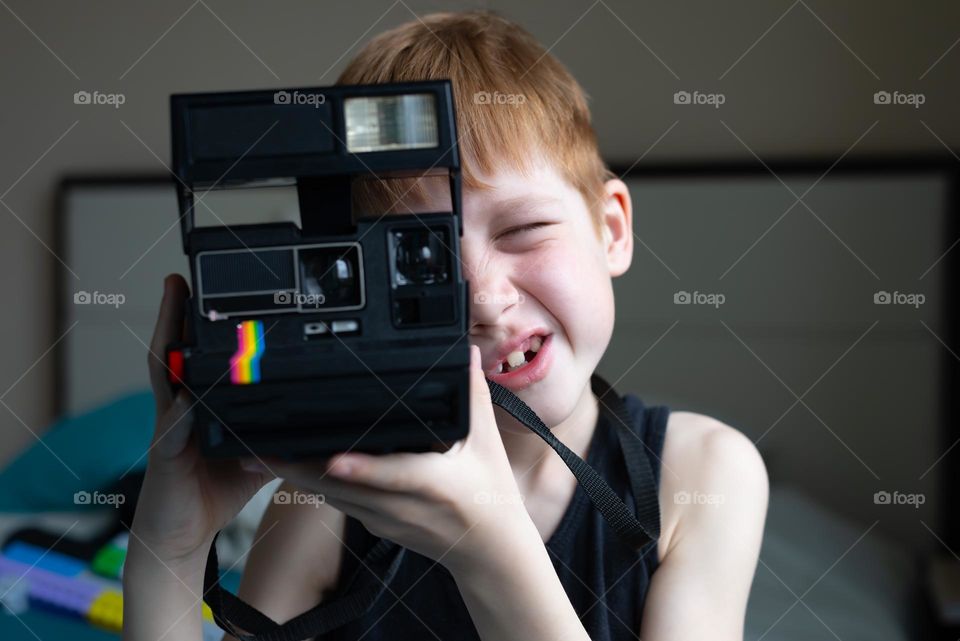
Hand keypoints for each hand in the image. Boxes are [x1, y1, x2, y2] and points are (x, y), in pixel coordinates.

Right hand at [129, 274, 276, 564]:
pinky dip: (181, 411)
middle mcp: (180, 407)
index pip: (200, 354)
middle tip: (179, 279)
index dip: (201, 323)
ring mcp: (170, 428)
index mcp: (200, 402)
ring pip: (165, 377)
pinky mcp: (166, 456)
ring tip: (172, 306)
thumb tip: (320, 413)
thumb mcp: (260, 450)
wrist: (184, 533)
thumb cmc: (217, 488)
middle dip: (175, 314)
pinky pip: (173, 429)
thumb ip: (281, 427)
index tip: (212, 289)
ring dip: (167, 340)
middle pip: (175, 352)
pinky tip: (187, 395)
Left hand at [270, 345, 535, 574]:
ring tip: (259, 455)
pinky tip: (289, 466)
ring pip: (332, 497)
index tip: (332, 460)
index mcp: (434, 484)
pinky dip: (313, 485)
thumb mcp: (486, 444)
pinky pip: (339, 502)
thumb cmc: (490, 494)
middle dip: (300, 468)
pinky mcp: (374, 525)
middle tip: (259, 448)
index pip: (393, 477)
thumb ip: (472, 396)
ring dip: (296, 477)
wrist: (489, 550)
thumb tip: (465, 353)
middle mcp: (403, 507)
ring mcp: (386, 520)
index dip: (361, 469)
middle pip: (344, 488)